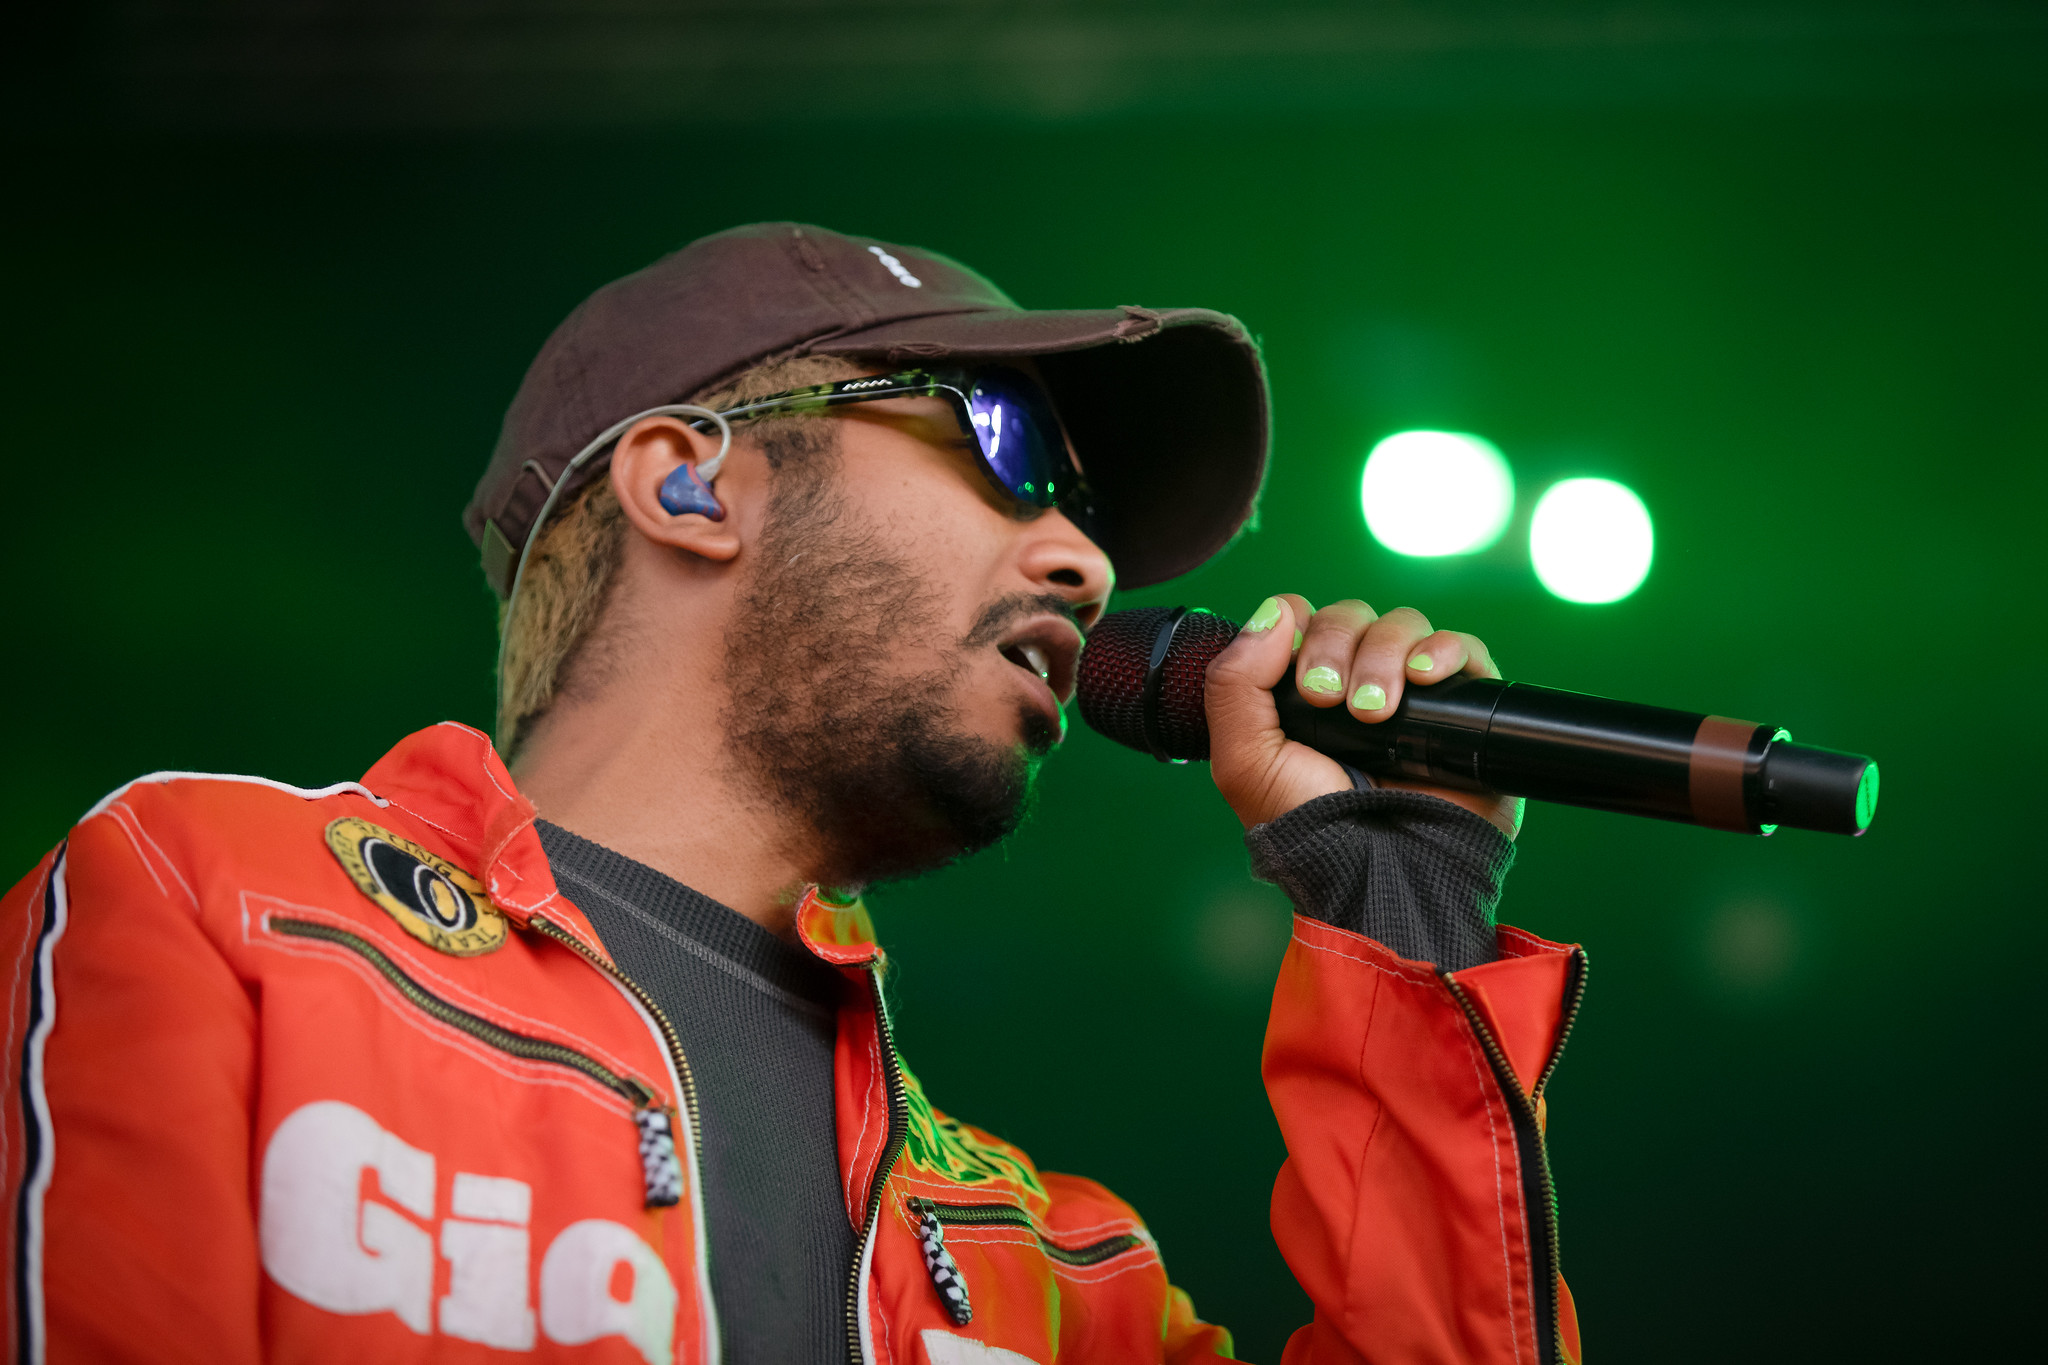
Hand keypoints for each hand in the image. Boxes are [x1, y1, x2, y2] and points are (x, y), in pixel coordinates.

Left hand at [1205, 595, 1523, 837]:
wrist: (1380, 872)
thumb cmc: (1310, 825)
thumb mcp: (1245, 760)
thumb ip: (1235, 682)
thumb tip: (1275, 609)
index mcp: (1305, 694)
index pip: (1305, 620)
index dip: (1300, 630)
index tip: (1300, 681)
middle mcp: (1358, 686)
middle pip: (1352, 616)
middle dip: (1337, 646)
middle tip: (1330, 702)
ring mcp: (1413, 694)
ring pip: (1403, 624)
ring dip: (1383, 656)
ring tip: (1374, 714)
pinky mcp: (1465, 707)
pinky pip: (1463, 647)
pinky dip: (1443, 649)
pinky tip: (1427, 677)